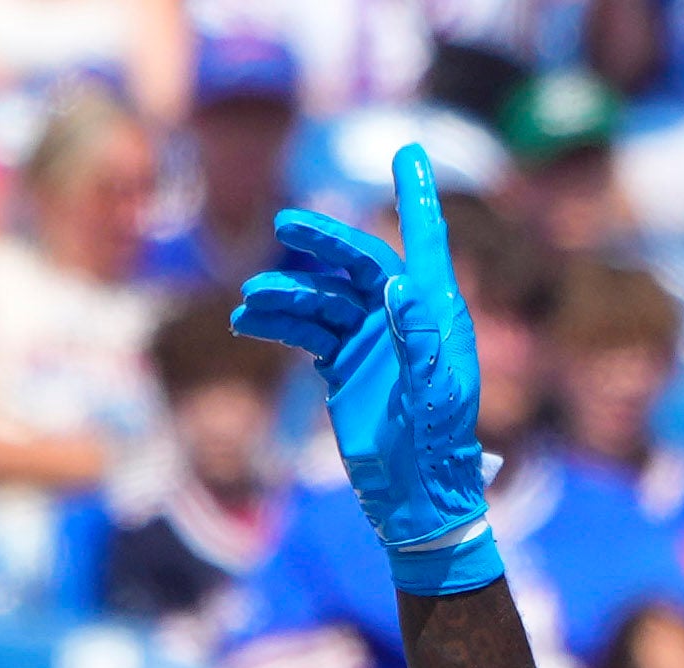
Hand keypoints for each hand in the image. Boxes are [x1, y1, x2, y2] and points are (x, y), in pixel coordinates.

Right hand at [232, 147, 503, 601]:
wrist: (415, 500)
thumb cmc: (436, 450)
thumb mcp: (431, 397)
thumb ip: (418, 342)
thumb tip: (398, 286)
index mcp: (435, 316)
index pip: (426, 243)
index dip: (417, 197)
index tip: (411, 152)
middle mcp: (402, 318)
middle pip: (359, 263)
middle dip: (323, 244)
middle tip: (288, 228)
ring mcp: (369, 339)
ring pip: (323, 298)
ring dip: (288, 294)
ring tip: (253, 297)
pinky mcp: (343, 364)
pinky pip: (305, 330)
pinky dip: (277, 322)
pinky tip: (247, 320)